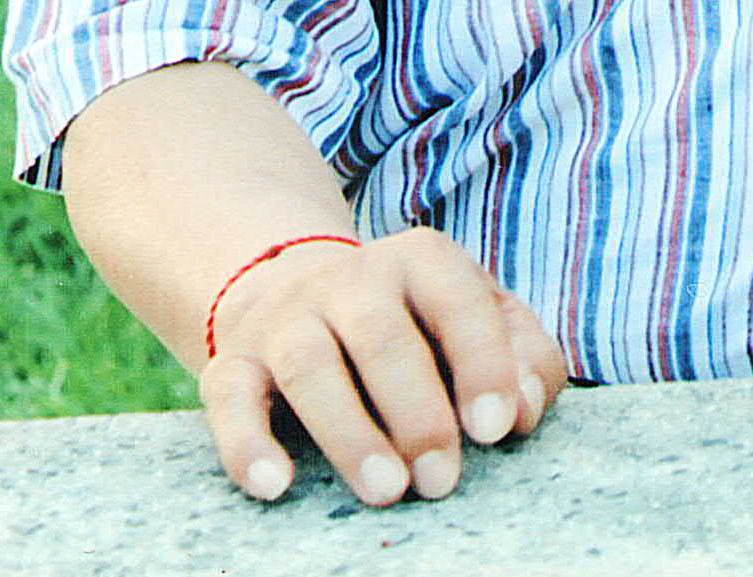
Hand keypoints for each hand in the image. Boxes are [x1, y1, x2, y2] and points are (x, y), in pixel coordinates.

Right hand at [198, 227, 569, 506]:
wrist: (302, 294)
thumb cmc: (419, 325)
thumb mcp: (480, 322)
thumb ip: (523, 358)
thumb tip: (522, 411)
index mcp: (423, 260)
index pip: (459, 303)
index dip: (481, 364)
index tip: (495, 428)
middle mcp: (350, 279)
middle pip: (382, 338)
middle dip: (417, 414)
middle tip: (440, 481)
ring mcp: (286, 316)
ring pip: (309, 366)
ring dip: (349, 433)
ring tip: (386, 491)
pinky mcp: (234, 361)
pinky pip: (229, 397)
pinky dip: (246, 443)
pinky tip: (273, 484)